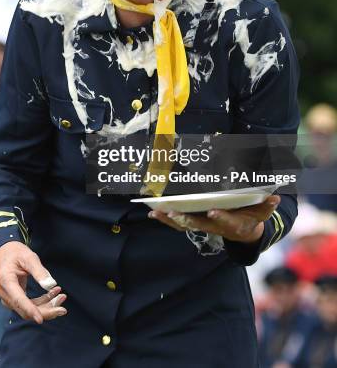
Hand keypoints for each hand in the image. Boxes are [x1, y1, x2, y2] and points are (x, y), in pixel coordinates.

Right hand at [0, 241, 66, 323]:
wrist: (5, 252)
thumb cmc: (17, 253)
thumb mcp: (29, 257)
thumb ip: (39, 271)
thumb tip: (51, 285)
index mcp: (6, 281)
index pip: (18, 300)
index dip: (30, 310)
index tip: (41, 320)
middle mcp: (5, 293)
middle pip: (25, 310)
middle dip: (45, 311)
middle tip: (63, 309)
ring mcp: (9, 298)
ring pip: (29, 310)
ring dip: (46, 307)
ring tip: (61, 296)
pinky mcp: (15, 299)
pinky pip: (29, 305)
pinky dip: (43, 302)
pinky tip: (54, 293)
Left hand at [148, 195, 280, 242]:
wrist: (244, 232)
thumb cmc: (251, 216)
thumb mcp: (262, 211)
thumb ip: (267, 205)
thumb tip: (275, 198)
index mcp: (233, 224)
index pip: (226, 220)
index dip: (220, 217)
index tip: (213, 211)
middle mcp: (216, 228)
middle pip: (199, 225)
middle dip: (186, 220)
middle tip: (174, 213)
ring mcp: (204, 227)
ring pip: (185, 226)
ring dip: (171, 220)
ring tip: (157, 212)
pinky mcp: (195, 225)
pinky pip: (178, 225)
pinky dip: (166, 220)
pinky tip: (153, 212)